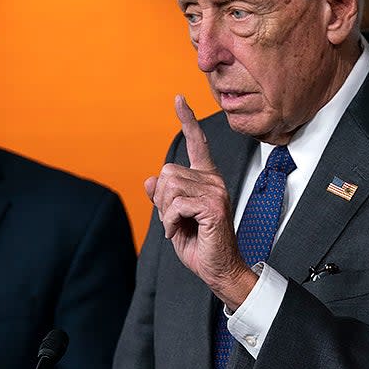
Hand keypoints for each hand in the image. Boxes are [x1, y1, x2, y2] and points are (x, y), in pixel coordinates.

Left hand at [145, 95, 256, 309]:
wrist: (218, 269)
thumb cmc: (199, 245)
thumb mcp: (172, 218)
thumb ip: (163, 198)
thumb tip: (150, 179)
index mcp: (206, 179)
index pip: (197, 143)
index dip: (187, 120)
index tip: (179, 99)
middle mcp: (213, 180)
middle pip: (167, 172)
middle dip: (161, 200)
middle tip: (174, 221)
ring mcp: (215, 191)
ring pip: (169, 186)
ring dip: (164, 212)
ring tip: (178, 227)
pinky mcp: (213, 205)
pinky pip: (175, 204)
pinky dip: (168, 222)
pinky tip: (178, 232)